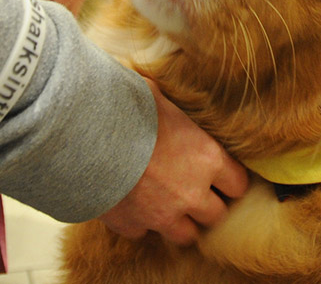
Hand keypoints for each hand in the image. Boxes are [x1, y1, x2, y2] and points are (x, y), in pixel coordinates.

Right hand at [98, 77, 248, 245]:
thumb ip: (173, 102)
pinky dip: (141, 222)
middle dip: (208, 205)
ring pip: (186, 235)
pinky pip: (144, 232)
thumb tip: (170, 86)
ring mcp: (162, 215)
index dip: (230, 180)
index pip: (239, 184)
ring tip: (168, 205)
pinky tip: (132, 204)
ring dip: (180, 221)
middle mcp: (191, 193)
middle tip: (195, 190)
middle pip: (217, 215)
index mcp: (206, 158)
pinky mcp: (132, 226)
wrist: (81, 135)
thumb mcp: (157, 93)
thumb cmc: (124, 106)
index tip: (222, 177)